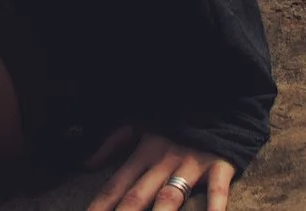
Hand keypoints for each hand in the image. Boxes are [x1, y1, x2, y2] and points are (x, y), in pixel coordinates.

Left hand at [83, 125, 232, 210]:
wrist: (214, 105)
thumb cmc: (175, 120)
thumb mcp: (139, 124)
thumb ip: (113, 143)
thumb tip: (87, 163)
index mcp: (144, 153)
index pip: (116, 185)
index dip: (101, 205)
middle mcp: (163, 161)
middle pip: (137, 196)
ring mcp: (191, 164)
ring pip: (169, 197)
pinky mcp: (218, 166)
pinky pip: (216, 190)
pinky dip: (215, 207)